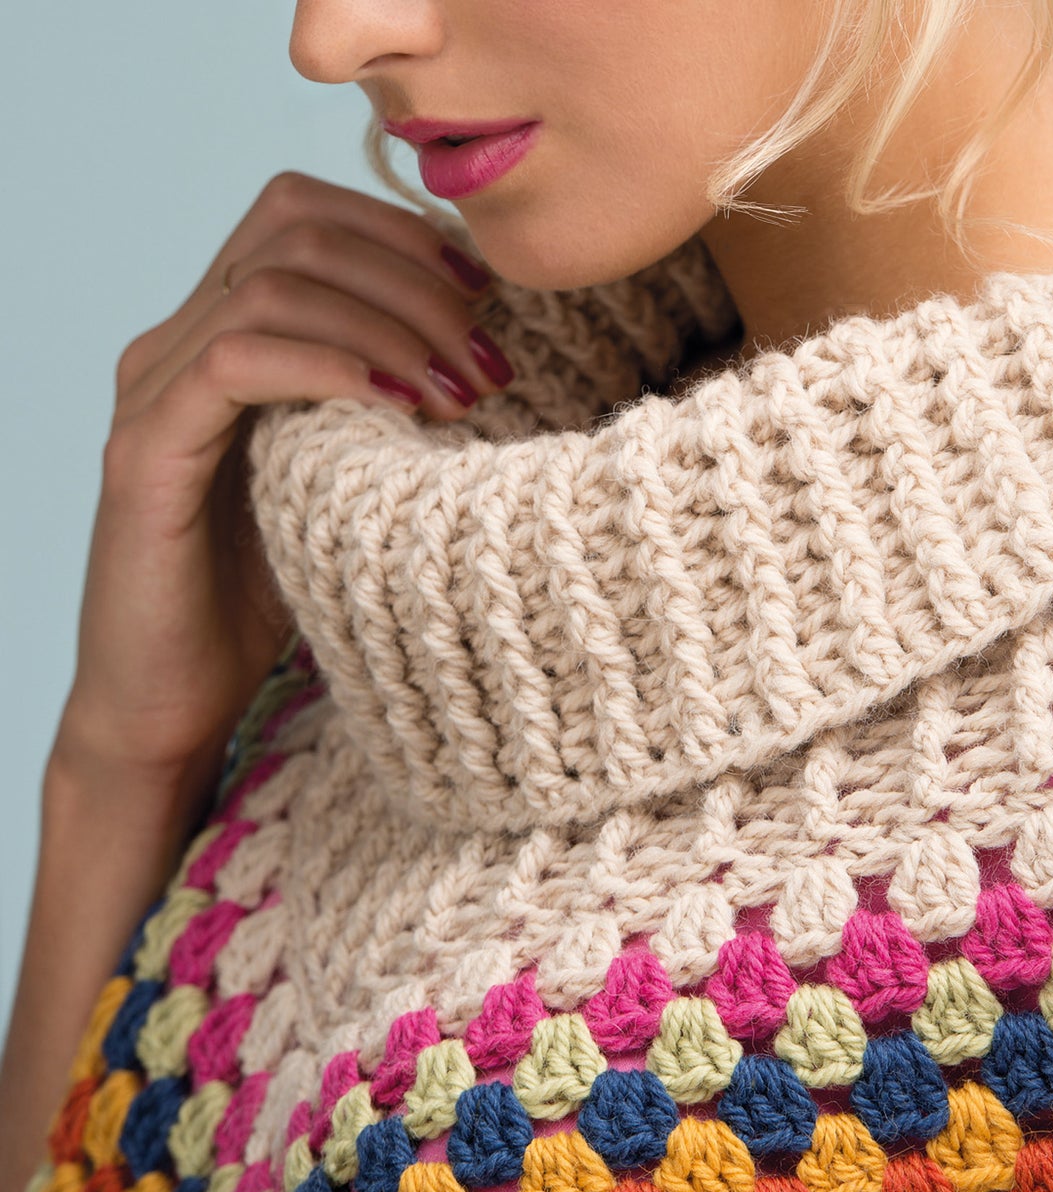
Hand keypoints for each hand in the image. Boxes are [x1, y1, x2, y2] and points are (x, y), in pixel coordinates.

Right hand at [58, 170, 510, 786]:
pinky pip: (234, 363)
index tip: (486, 297)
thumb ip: (385, 409)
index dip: (402, 235)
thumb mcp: (348, 481)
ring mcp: (154, 393)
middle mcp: (177, 345)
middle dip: (414, 280)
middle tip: (488, 359)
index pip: (304, 214)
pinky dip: (328, 365)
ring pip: (271, 284)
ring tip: (461, 393)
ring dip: (388, 325)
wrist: (172, 701)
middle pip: (294, 228)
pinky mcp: (146, 454)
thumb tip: (490, 361)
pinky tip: (397, 404)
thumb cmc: (272, 597)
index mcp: (223, 336)